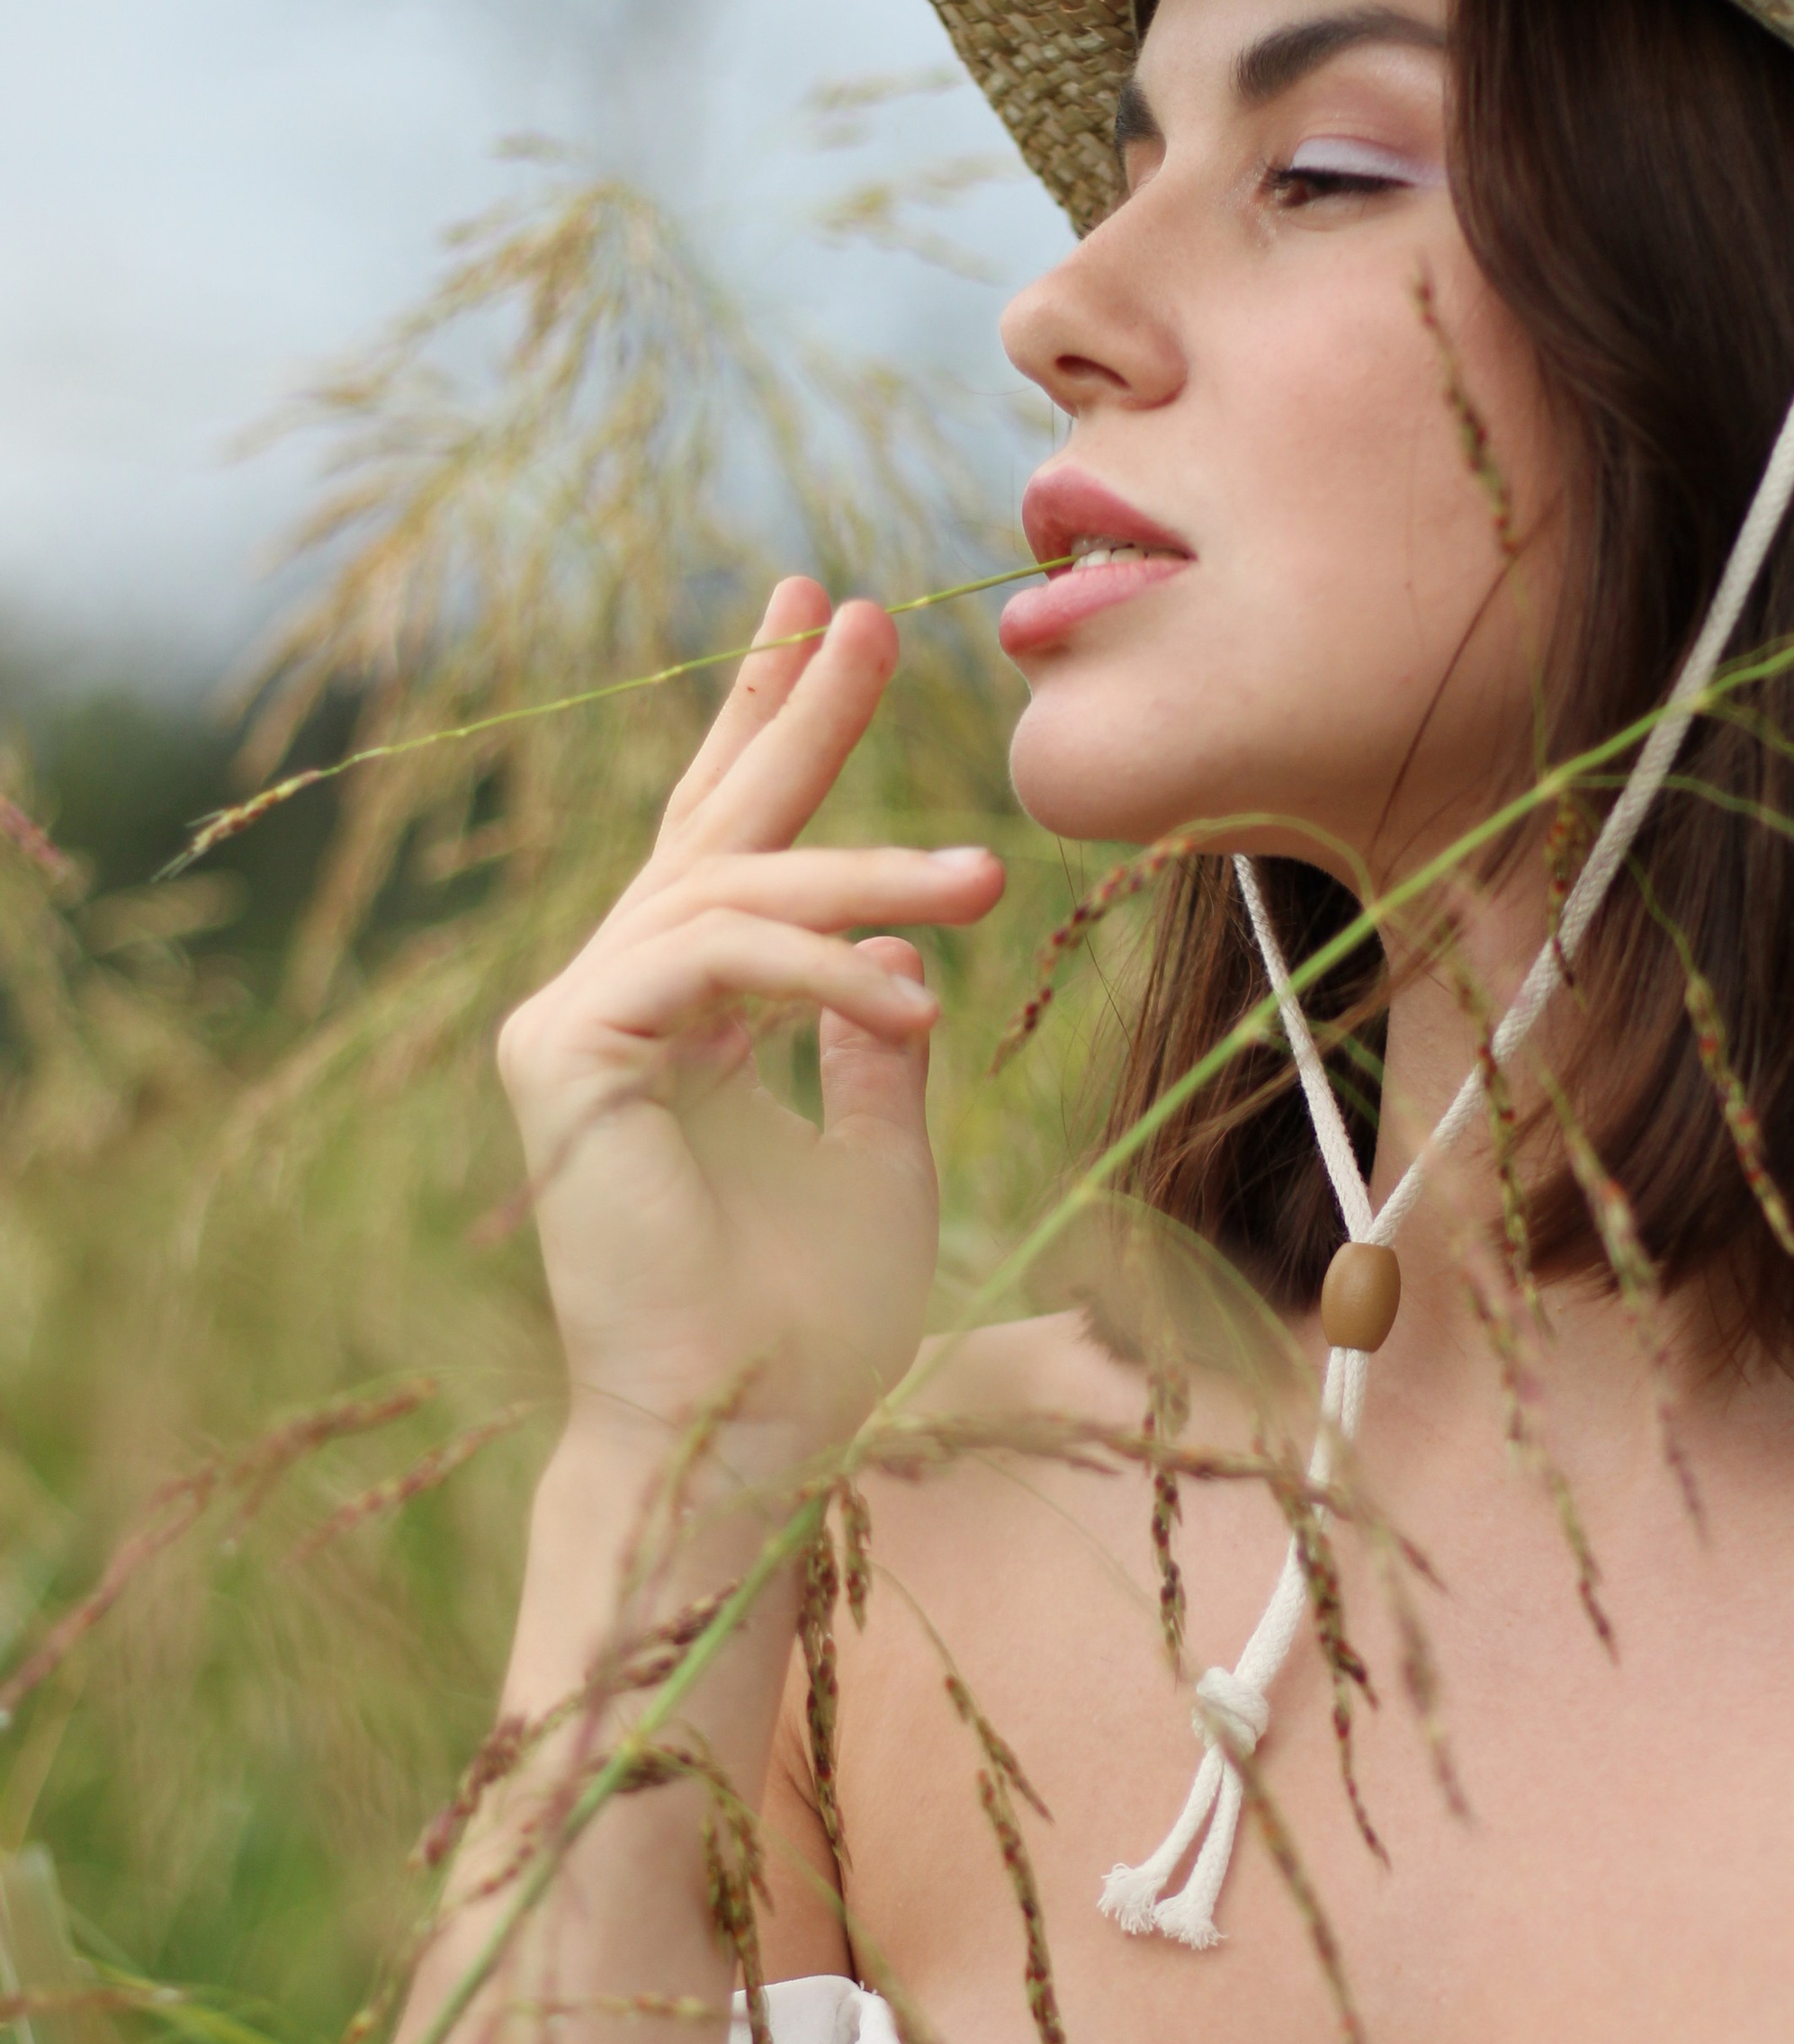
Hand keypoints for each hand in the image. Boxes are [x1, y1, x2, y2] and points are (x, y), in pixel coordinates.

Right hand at [497, 581, 1004, 1456]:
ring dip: (867, 878)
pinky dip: (816, 971)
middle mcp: (613, 1005)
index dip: (776, 731)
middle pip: (712, 828)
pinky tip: (907, 992)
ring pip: (730, 895)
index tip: (830, 621)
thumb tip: (903, 959)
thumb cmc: (812, 1327)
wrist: (745, 1437)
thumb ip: (875, 1049)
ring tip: (981, 884)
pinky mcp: (562, 1059)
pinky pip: (707, 964)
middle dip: (792, 712)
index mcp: (685, 1022)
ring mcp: (573, 1026)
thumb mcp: (881, 1160)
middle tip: (864, 606)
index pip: (731, 852)